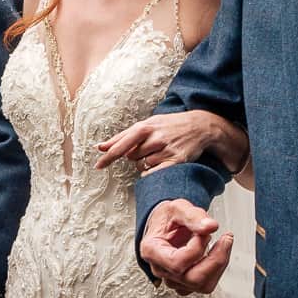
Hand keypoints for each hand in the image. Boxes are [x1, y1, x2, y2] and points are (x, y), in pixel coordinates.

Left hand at [97, 110, 246, 173]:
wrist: (199, 126)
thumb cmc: (169, 125)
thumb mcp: (147, 124)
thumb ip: (123, 136)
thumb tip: (101, 147)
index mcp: (144, 127)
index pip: (120, 145)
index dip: (108, 157)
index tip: (98, 166)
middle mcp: (154, 138)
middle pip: (131, 158)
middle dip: (135, 156)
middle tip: (148, 148)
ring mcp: (166, 150)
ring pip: (142, 166)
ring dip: (145, 163)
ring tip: (158, 153)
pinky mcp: (176, 161)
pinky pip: (155, 173)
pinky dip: (152, 172)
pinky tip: (159, 164)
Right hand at [140, 200, 231, 295]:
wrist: (164, 224)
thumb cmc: (166, 218)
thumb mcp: (177, 208)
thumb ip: (193, 216)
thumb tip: (210, 226)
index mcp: (152, 251)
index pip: (176, 262)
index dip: (196, 249)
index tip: (204, 233)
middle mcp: (161, 269)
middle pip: (192, 279)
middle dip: (215, 260)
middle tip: (224, 239)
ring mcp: (173, 279)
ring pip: (202, 285)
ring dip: (219, 264)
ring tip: (223, 244)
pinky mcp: (185, 282)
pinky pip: (205, 285)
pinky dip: (216, 270)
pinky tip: (216, 254)